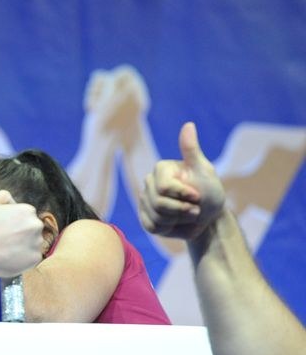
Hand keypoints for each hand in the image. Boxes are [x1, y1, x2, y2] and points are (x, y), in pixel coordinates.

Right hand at [0, 190, 43, 276]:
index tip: (5, 229)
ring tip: (7, 250)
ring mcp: (37, 242)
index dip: (15, 222)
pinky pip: (32, 258)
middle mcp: (36, 225)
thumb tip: (12, 202)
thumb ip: (3, 196)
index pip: (27, 216)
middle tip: (6, 240)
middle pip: (32, 230)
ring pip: (33, 244)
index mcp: (28, 210)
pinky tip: (10, 258)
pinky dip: (23, 259)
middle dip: (22, 234)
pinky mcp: (35, 258)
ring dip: (24, 246)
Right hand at [139, 122, 225, 238]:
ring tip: (188, 216)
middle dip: (183, 210)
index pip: (164, 188)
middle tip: (195, 210)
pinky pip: (152, 227)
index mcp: (161, 169)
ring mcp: (145, 200)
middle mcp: (149, 182)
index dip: (183, 196)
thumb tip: (189, 125)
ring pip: (156, 217)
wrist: (208, 216)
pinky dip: (170, 229)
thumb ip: (191, 150)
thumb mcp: (204, 171)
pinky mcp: (145, 217)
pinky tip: (178, 223)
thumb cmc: (209, 191)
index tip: (197, 196)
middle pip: (159, 204)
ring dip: (178, 221)